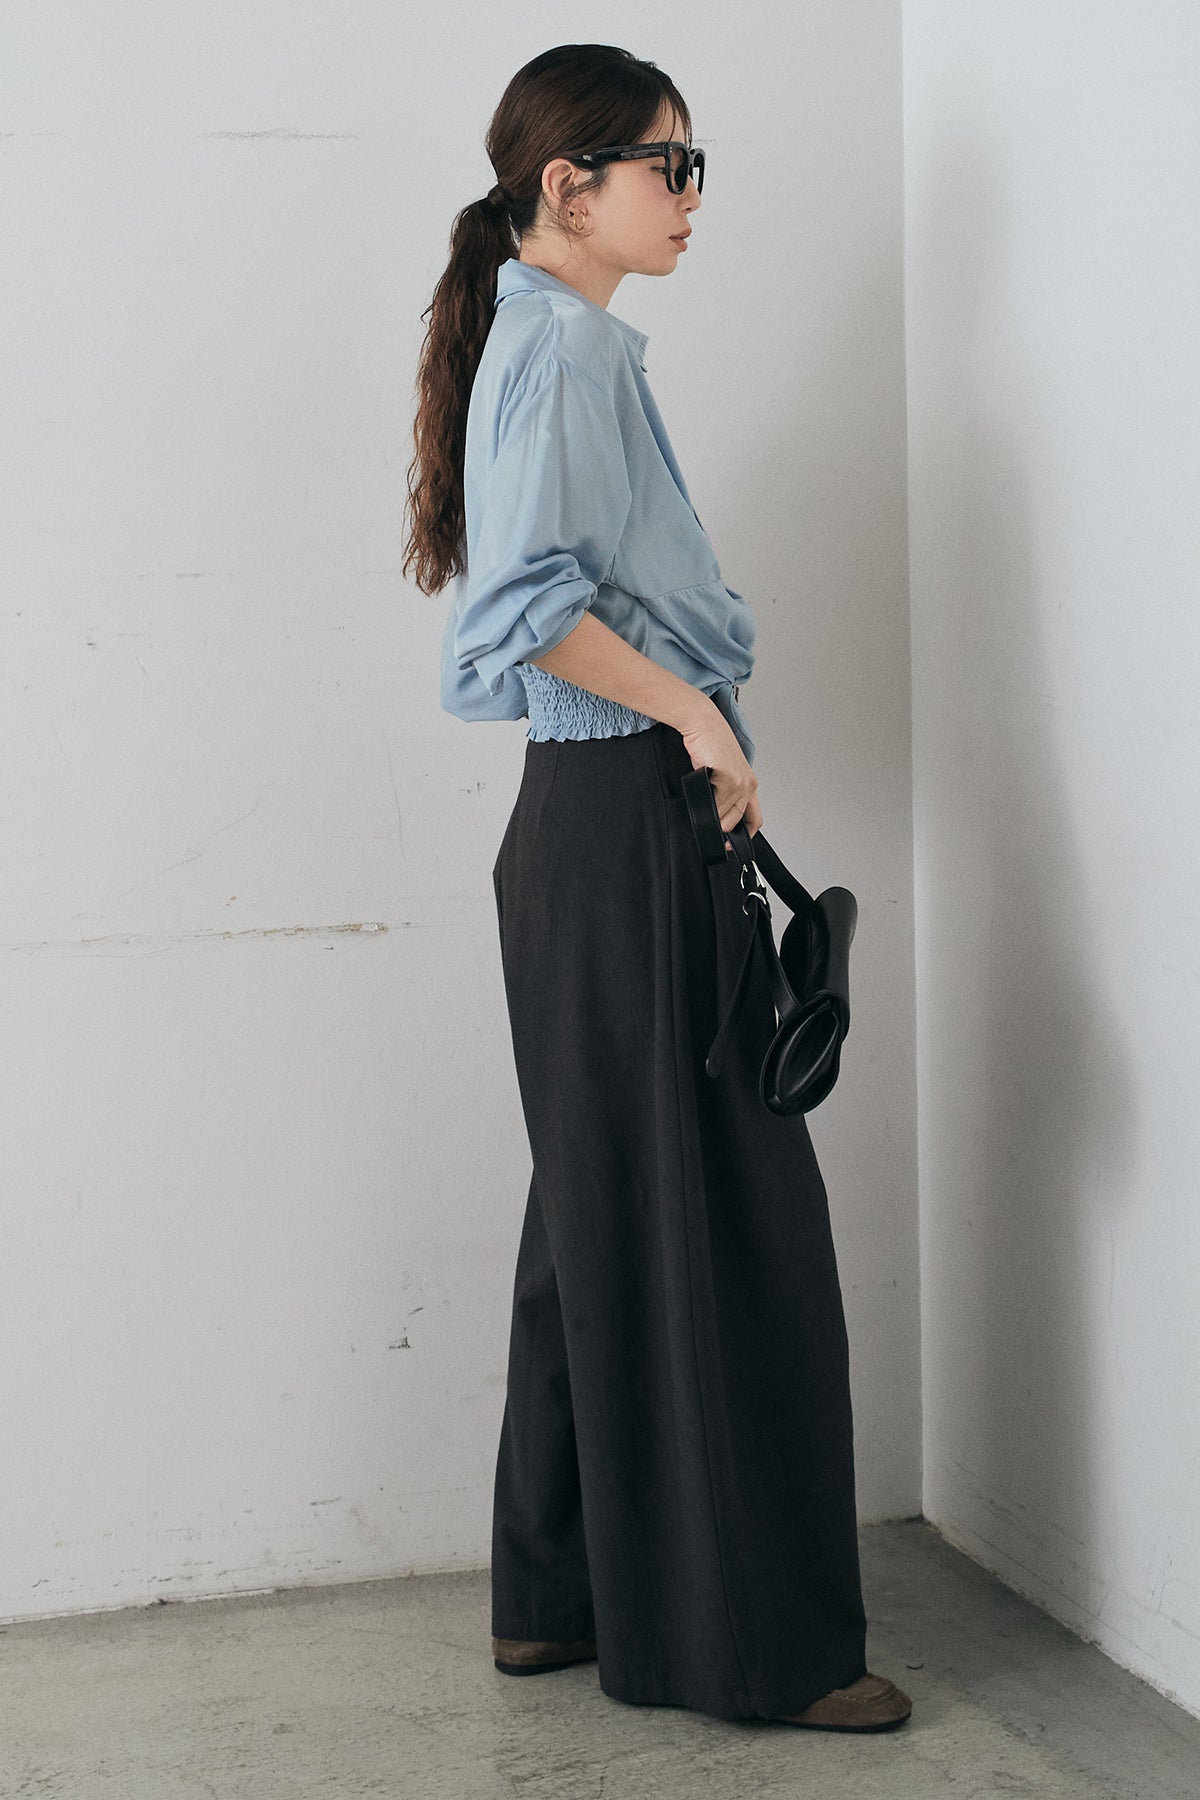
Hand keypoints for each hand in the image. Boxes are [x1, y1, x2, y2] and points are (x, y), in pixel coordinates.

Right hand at [679, 702, 762, 849]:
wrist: (702, 724)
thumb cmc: (709, 746)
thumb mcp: (721, 773)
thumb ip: (723, 793)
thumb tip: (716, 816)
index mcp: (750, 784)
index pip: (754, 819)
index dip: (744, 836)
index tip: (731, 845)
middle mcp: (749, 784)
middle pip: (735, 821)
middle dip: (719, 826)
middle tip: (707, 824)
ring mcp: (741, 783)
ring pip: (723, 815)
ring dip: (709, 811)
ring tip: (702, 792)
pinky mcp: (730, 779)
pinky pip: (716, 804)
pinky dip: (706, 801)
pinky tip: (703, 784)